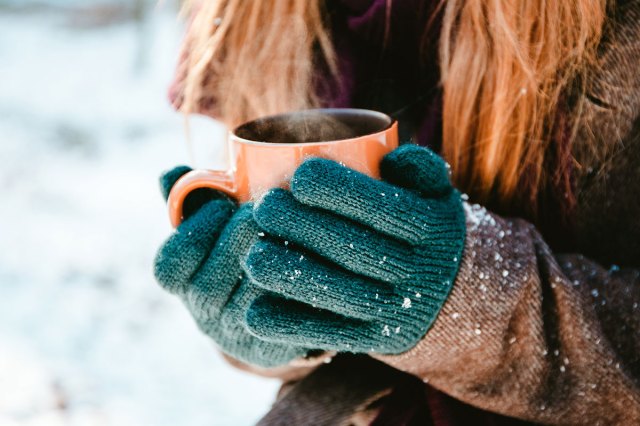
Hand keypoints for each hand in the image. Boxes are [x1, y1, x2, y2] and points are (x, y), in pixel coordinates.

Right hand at [154, 167, 308, 367]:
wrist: (273, 308)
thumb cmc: (240, 253)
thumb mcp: (215, 226)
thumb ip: (192, 199)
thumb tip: (169, 174)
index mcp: (182, 284)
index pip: (169, 266)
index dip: (195, 232)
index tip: (224, 203)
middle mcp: (203, 314)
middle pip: (209, 285)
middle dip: (239, 238)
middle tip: (267, 209)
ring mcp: (235, 335)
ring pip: (248, 300)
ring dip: (272, 260)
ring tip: (293, 227)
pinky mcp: (271, 347)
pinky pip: (282, 319)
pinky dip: (297, 284)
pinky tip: (314, 257)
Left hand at [243, 145, 465, 354]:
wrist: (452, 295)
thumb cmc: (425, 231)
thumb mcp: (437, 195)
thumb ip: (419, 167)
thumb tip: (389, 155)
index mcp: (433, 229)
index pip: (385, 208)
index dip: (341, 192)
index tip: (299, 176)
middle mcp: (421, 272)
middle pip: (357, 250)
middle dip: (305, 228)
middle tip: (264, 207)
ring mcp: (399, 310)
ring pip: (342, 295)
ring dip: (293, 277)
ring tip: (254, 256)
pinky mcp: (379, 340)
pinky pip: (334, 335)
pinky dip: (293, 327)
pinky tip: (256, 314)